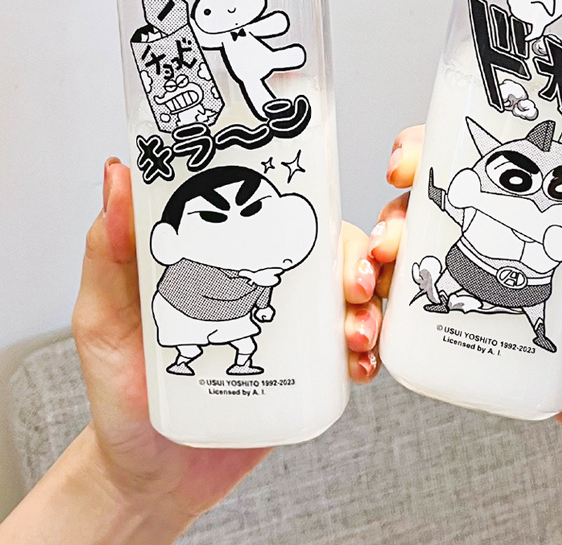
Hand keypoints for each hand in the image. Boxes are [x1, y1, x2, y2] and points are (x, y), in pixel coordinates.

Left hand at [70, 161, 381, 531]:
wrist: (147, 478)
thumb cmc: (120, 389)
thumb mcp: (102, 316)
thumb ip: (108, 250)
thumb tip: (116, 174)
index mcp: (222, 255)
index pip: (271, 208)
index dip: (306, 199)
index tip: (319, 211)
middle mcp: (259, 282)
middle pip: (326, 247)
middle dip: (357, 255)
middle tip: (354, 282)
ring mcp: (286, 327)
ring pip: (348, 295)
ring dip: (369, 303)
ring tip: (355, 333)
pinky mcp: (303, 373)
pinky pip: (349, 352)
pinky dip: (367, 352)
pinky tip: (359, 365)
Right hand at [370, 60, 561, 544]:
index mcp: (552, 188)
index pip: (491, 137)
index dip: (449, 128)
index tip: (424, 142)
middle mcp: (514, 218)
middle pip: (442, 177)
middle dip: (408, 178)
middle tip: (402, 194)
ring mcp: (490, 262)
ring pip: (420, 227)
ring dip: (392, 230)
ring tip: (389, 255)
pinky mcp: (474, 306)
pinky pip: (420, 284)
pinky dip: (393, 283)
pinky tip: (386, 293)